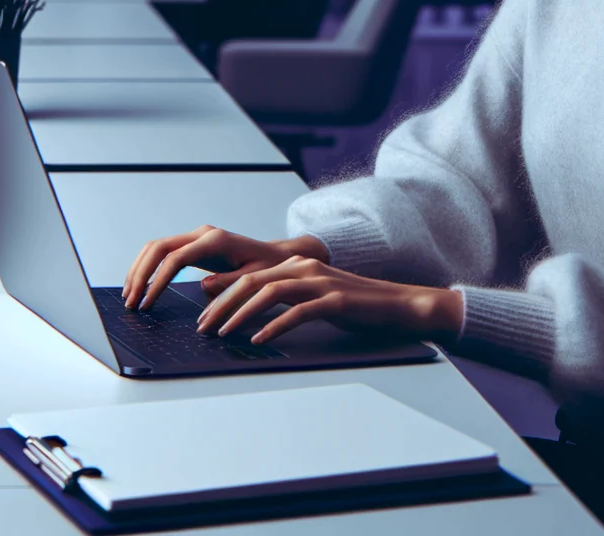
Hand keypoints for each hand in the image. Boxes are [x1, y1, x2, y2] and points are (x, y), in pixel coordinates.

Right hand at [122, 225, 329, 311]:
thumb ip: (230, 282)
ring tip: (130, 296)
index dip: (156, 281)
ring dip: (139, 270)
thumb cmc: (269, 269)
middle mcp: (203, 234)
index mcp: (215, 241)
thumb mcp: (254, 278)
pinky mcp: (195, 244)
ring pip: (156, 247)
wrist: (277, 257)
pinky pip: (164, 252)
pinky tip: (142, 286)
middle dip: (140, 274)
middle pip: (158, 247)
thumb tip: (204, 286)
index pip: (175, 258)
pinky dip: (149, 267)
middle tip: (130, 302)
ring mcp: (197, 237)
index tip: (146, 304)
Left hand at [195, 256, 464, 344]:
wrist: (400, 305)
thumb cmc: (356, 305)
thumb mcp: (316, 296)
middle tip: (203, 327)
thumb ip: (286, 298)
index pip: (250, 275)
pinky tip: (258, 340)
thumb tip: (249, 312)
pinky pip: (297, 312)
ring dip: (241, 314)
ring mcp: (321, 282)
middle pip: (253, 281)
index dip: (223, 294)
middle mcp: (307, 268)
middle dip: (222, 304)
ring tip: (223, 334)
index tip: (204, 316)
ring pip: (270, 293)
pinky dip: (274, 326)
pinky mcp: (335, 301)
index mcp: (299, 264)